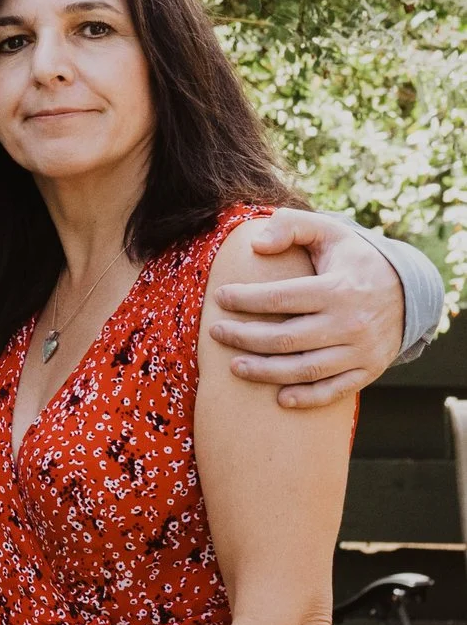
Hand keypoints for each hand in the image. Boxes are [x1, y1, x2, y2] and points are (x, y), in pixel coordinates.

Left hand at [210, 211, 405, 407]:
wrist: (408, 290)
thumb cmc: (352, 259)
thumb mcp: (328, 231)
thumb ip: (291, 226)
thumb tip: (256, 245)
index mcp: (338, 289)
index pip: (280, 298)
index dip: (244, 299)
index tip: (219, 297)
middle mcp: (351, 323)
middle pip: (285, 339)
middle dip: (244, 337)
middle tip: (216, 332)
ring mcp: (362, 350)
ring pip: (305, 369)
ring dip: (265, 372)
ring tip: (233, 366)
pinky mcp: (370, 369)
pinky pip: (335, 390)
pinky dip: (308, 397)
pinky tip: (280, 398)